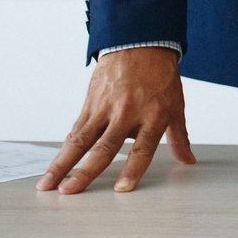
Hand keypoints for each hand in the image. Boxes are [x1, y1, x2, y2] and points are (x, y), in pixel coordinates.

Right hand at [41, 47, 195, 193]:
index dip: (133, 170)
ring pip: (81, 141)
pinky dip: (64, 149)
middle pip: (104, 148)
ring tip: (49, 184)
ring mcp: (105, 109)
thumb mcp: (176, 106)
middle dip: (85, 172)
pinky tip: (55, 165)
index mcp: (153, 116)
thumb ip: (179, 137)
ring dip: (62, 164)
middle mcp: (127, 114)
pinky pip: (76, 129)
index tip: (122, 189)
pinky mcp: (90, 104)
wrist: (140, 45)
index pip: (143, 149)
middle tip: (69, 192)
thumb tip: (188, 160)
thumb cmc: (160, 77)